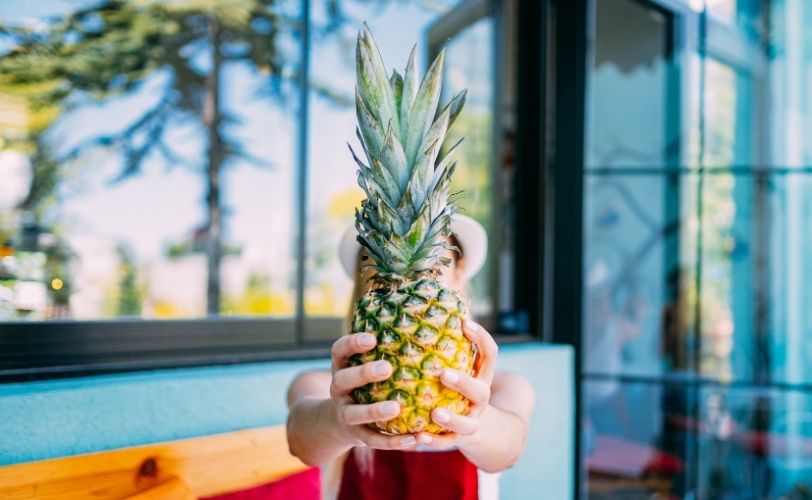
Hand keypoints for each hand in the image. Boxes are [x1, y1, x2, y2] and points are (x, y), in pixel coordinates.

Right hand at [328, 332, 426, 449]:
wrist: (339, 422)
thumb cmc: (364, 384)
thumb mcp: (362, 365)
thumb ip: (382, 349)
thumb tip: (423, 320)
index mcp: (341, 368)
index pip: (339, 351)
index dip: (352, 343)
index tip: (372, 337)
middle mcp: (338, 389)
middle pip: (343, 380)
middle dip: (363, 374)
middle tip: (387, 367)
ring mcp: (345, 413)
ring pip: (354, 413)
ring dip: (374, 410)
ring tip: (396, 408)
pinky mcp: (357, 436)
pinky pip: (374, 440)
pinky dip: (394, 441)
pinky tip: (415, 438)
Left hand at [417, 319, 497, 447]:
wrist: (480, 432)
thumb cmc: (459, 389)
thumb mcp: (462, 368)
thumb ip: (449, 347)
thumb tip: (423, 307)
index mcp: (481, 377)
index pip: (490, 354)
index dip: (481, 338)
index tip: (464, 323)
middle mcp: (479, 400)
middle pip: (480, 391)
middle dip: (463, 383)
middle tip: (443, 373)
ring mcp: (470, 421)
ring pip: (466, 423)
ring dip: (452, 418)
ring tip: (435, 412)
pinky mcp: (456, 440)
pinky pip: (445, 443)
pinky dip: (432, 441)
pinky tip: (416, 437)